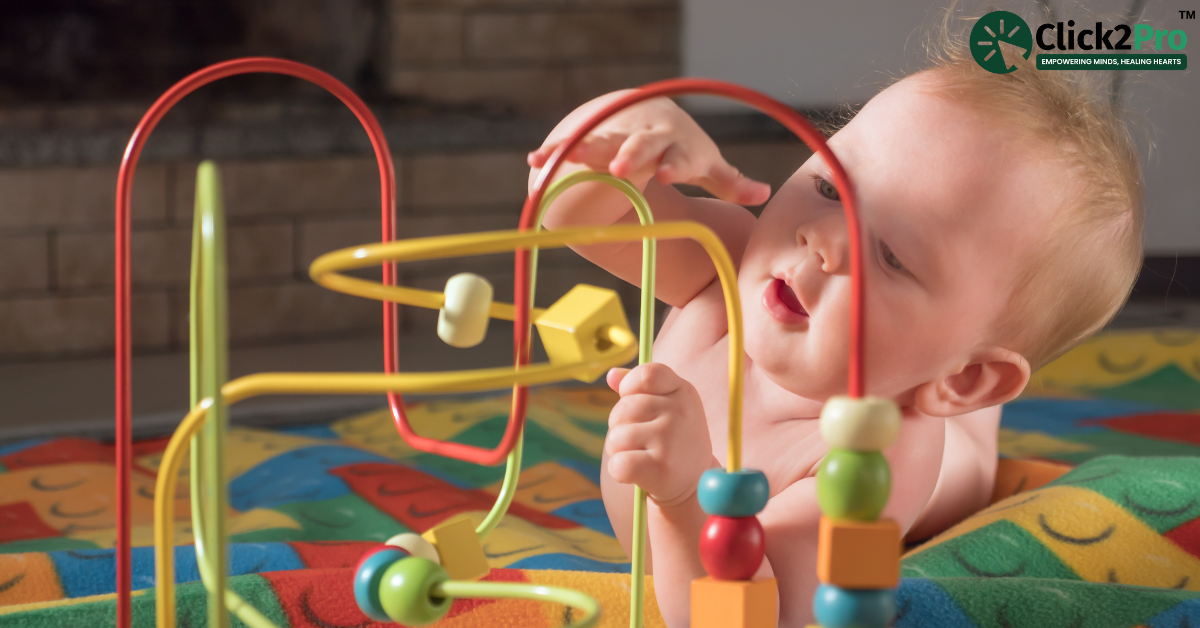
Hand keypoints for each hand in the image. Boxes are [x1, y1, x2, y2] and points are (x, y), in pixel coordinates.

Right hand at [528, 90, 770, 205]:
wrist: (649, 110)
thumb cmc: (683, 147)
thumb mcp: (706, 163)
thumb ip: (730, 182)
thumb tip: (765, 194)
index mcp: (675, 144)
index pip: (678, 154)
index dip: (674, 163)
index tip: (669, 174)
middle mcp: (645, 137)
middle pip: (639, 145)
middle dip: (631, 154)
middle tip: (622, 168)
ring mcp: (617, 135)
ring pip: (602, 140)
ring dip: (588, 148)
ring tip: (572, 156)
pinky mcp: (593, 138)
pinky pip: (570, 144)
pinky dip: (554, 151)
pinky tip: (534, 160)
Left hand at [604, 363, 714, 505]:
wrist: (694, 484)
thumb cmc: (671, 440)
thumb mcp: (665, 407)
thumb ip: (639, 388)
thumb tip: (611, 374)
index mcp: (682, 391)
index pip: (646, 374)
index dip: (630, 386)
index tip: (634, 401)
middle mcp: (679, 412)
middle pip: (622, 409)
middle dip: (620, 426)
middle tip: (640, 439)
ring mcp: (671, 439)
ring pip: (616, 437)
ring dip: (619, 450)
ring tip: (640, 456)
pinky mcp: (661, 468)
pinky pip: (618, 464)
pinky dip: (619, 471)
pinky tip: (636, 474)